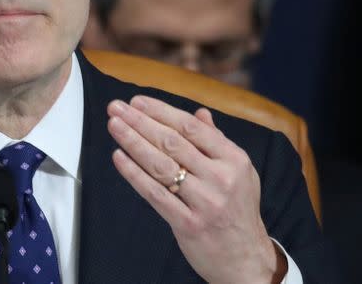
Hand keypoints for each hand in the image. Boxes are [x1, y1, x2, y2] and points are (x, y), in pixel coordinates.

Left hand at [107, 95, 285, 283]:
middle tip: (116, 108)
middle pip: (172, 142)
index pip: (191, 127)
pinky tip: (119, 157)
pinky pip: (155, 194)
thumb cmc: (238, 210)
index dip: (161, 112)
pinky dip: (134, 174)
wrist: (246, 259)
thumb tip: (200, 113)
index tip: (137, 102)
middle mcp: (221, 177)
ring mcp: (205, 202)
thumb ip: (217, 141)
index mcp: (234, 159)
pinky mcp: (188, 224)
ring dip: (133, 142)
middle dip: (140, 122)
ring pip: (161, 165)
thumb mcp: (239, 172)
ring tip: (114, 126)